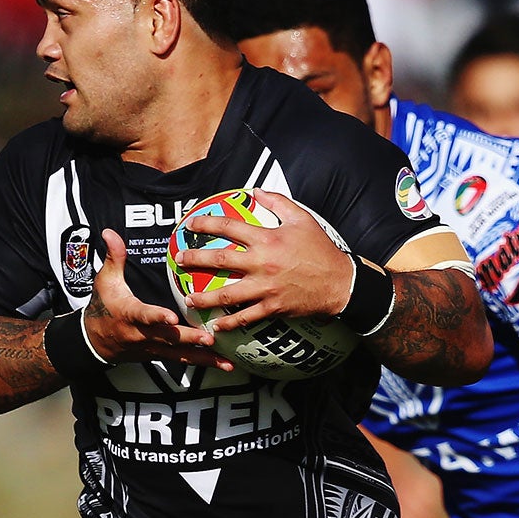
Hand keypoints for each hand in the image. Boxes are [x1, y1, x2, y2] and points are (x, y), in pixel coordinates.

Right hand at [81, 230, 232, 370]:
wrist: (95, 341)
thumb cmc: (103, 307)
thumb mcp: (105, 281)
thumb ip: (114, 257)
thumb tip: (110, 233)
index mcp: (130, 314)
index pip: (143, 315)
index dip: (157, 317)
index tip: (171, 318)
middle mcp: (143, 335)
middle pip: (168, 338)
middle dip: (189, 339)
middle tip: (209, 338)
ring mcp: (153, 348)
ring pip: (180, 355)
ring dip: (203, 358)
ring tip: (225, 361)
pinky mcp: (160, 355)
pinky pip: (184, 360)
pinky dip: (203, 362)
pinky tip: (223, 364)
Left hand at [175, 190, 356, 334]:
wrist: (339, 282)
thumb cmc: (320, 249)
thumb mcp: (302, 218)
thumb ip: (278, 202)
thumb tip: (256, 191)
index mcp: (267, 239)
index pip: (230, 227)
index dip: (207, 223)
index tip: (191, 224)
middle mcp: (262, 263)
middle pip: (221, 260)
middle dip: (196, 259)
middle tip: (179, 260)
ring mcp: (266, 288)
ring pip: (227, 294)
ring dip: (204, 297)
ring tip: (188, 298)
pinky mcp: (272, 307)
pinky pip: (246, 317)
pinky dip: (229, 322)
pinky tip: (216, 325)